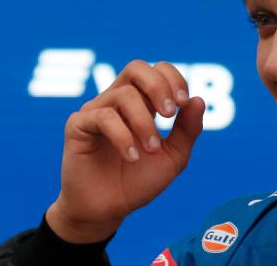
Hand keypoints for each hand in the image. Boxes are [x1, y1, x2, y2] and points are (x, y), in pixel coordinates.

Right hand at [45, 60, 204, 242]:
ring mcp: (96, 111)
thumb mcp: (173, 157)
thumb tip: (198, 100)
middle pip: (136, 67)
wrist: (109, 210)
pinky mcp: (77, 126)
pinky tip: (133, 157)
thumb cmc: (139, 181)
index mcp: (142, 102)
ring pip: (123, 95)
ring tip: (152, 149)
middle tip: (169, 114)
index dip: (173, 78)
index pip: (157, 70)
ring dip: (144, 123)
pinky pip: (102, 117)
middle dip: (158, 86)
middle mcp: (117, 101)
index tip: (184, 103)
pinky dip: (123, 136)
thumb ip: (188, 130)